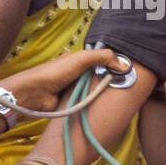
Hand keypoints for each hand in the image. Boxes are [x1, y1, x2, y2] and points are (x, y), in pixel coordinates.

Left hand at [1, 48, 119, 113]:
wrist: (35, 94)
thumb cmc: (55, 72)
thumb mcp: (81, 59)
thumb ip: (102, 57)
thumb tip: (125, 65)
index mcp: (80, 60)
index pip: (102, 60)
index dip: (114, 64)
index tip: (129, 71)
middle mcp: (80, 74)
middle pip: (101, 76)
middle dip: (111, 80)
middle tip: (129, 86)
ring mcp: (77, 89)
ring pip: (96, 90)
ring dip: (105, 93)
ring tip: (123, 97)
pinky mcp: (74, 103)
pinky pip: (89, 103)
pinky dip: (96, 104)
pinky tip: (108, 107)